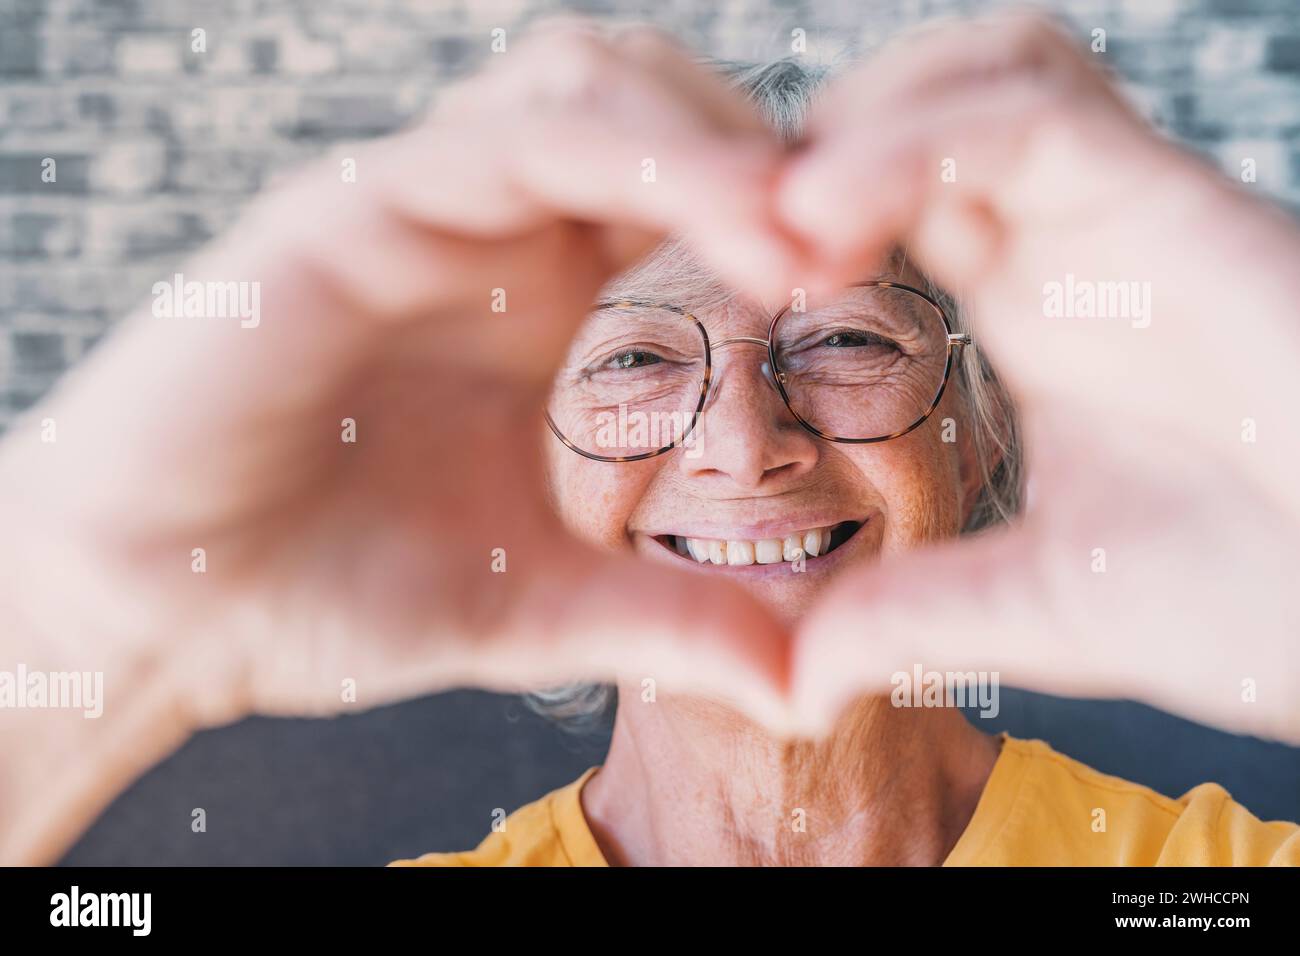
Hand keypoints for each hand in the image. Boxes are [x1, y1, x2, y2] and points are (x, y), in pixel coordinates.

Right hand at [0, 25, 802, 733]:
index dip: (786, 219)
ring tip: (798, 234)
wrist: (158, 613)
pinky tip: (715, 222)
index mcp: (537, 300)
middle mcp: (485, 231)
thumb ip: (667, 622)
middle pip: (656, 105)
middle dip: (769, 153)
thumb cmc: (323, 592)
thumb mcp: (532, 607)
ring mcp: (413, 206)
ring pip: (589, 82)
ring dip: (711, 134)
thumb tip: (800, 680)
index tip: (871, 288)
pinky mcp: (341, 210)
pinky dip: (624, 155)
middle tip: (855, 241)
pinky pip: (503, 136)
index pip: (686, 196)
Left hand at [779, 12, 1299, 741]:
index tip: (714, 284)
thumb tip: (794, 682)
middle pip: (910, 109)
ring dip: (849, 126)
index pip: (885, 201)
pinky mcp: (1170, 204)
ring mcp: (1114, 214)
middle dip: (803, 152)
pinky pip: (1029, 109)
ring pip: (968, 73)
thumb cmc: (1258, 597)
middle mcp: (1063, 244)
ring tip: (776, 227)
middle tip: (724, 235)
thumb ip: (910, 620)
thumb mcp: (1036, 605)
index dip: (788, 218)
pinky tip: (828, 216)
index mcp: (1026, 309)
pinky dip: (914, 137)